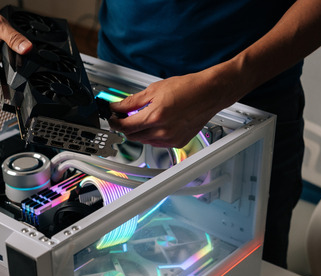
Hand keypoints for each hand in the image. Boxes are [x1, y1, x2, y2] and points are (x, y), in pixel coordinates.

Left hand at [108, 68, 239, 147]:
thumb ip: (133, 101)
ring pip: (145, 141)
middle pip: (133, 136)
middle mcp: (163, 132)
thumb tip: (117, 106)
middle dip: (126, 127)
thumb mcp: (154, 89)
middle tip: (124, 116)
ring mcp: (171, 139)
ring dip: (139, 131)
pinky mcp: (178, 143)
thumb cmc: (187, 88)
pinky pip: (157, 143)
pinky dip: (152, 135)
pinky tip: (157, 123)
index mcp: (155, 117)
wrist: (209, 93)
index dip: (115, 122)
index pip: (126, 126)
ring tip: (144, 117)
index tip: (112, 118)